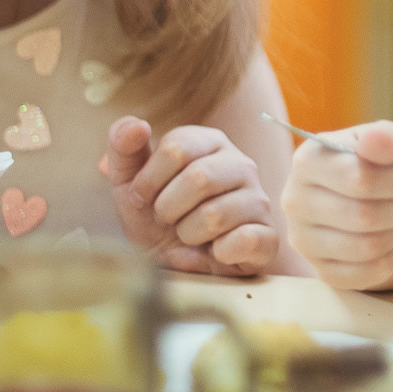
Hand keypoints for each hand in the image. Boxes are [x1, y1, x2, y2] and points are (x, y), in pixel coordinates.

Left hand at [105, 117, 277, 274]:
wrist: (180, 266)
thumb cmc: (156, 219)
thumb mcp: (128, 183)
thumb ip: (123, 148)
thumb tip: (137, 124)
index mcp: (210, 143)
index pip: (176, 148)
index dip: (149, 180)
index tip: (143, 198)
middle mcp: (241, 165)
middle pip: (199, 178)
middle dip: (168, 209)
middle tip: (167, 219)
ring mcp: (259, 199)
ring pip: (216, 215)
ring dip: (189, 234)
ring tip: (191, 236)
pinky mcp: (269, 235)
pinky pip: (243, 241)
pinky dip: (218, 253)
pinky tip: (216, 251)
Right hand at [278, 120, 392, 290]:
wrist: (369, 197)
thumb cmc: (377, 164)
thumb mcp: (388, 142)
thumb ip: (386, 138)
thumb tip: (374, 142)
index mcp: (307, 161)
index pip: (360, 179)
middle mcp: (294, 201)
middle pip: (364, 216)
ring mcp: (303, 240)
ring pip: (367, 247)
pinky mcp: (320, 270)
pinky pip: (367, 273)